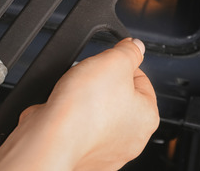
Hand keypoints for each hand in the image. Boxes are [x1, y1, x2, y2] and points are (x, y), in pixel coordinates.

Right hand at [0, 38, 158, 169]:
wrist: (52, 138)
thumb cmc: (84, 108)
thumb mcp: (113, 61)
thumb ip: (129, 51)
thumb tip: (136, 46)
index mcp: (147, 116)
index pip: (141, 80)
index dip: (121, 65)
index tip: (107, 61)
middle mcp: (131, 139)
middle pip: (119, 99)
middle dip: (101, 85)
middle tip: (87, 78)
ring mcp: (106, 151)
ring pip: (97, 115)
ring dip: (84, 103)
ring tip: (72, 95)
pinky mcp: (82, 154)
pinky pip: (77, 129)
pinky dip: (69, 119)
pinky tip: (62, 112)